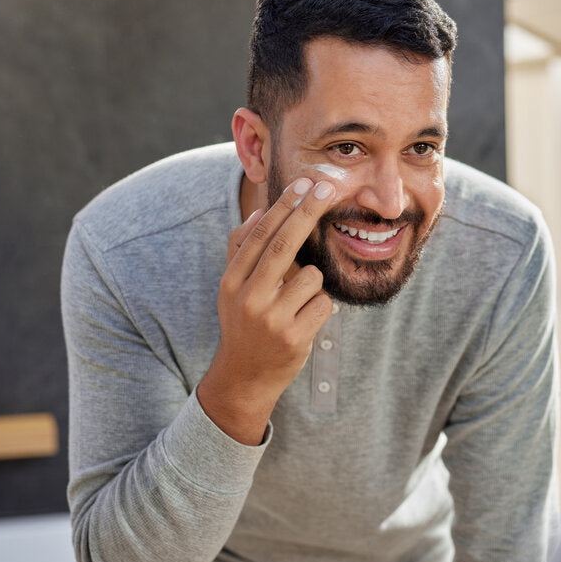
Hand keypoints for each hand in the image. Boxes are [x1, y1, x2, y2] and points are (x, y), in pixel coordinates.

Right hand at [197, 177, 336, 444]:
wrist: (244, 378)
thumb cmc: (244, 323)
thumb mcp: (233, 288)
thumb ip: (241, 250)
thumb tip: (259, 210)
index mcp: (232, 281)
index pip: (258, 235)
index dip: (283, 207)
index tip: (302, 183)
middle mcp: (249, 298)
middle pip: (283, 246)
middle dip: (307, 212)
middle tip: (328, 188)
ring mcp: (272, 320)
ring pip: (311, 277)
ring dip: (313, 283)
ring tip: (297, 303)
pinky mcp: (294, 338)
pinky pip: (324, 303)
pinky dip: (321, 307)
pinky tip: (305, 320)